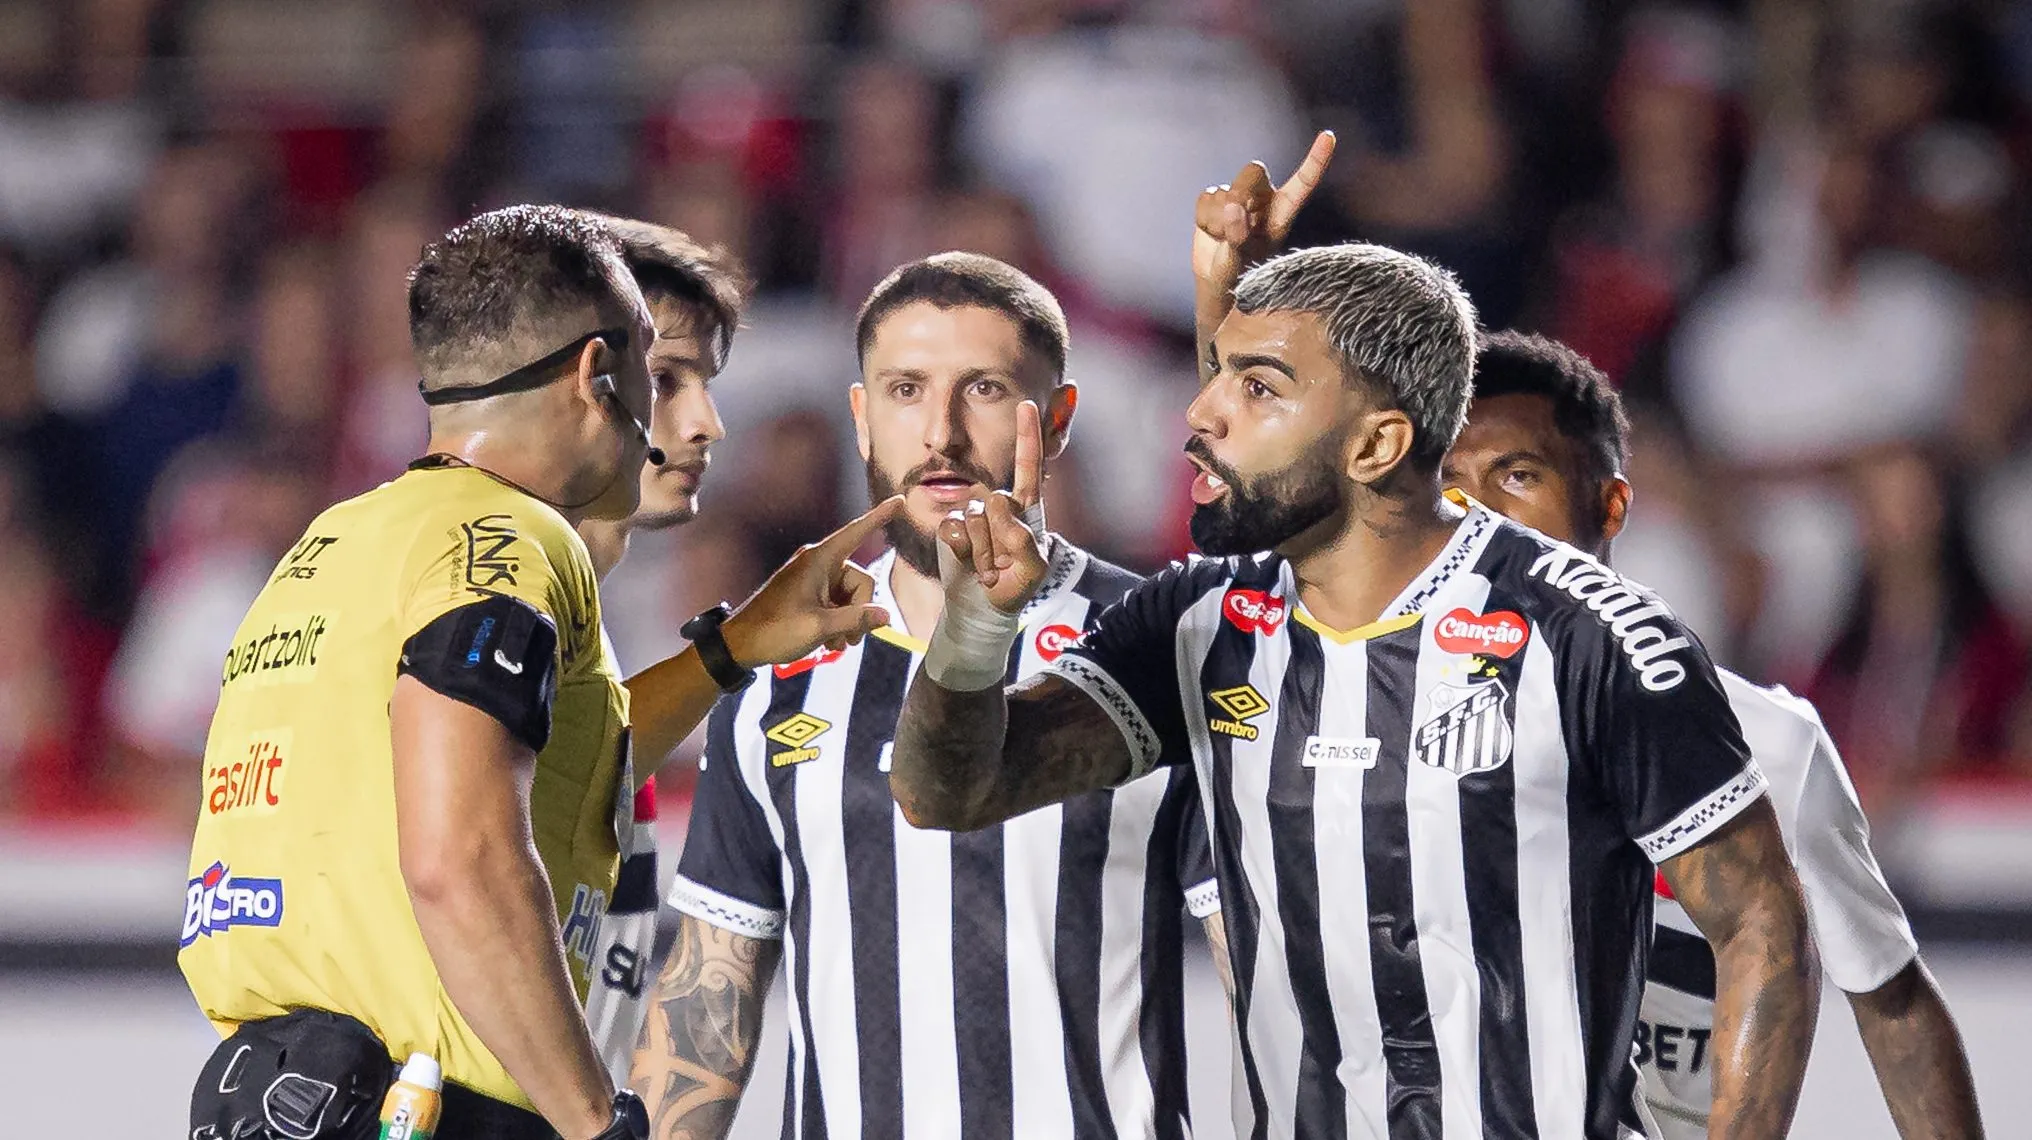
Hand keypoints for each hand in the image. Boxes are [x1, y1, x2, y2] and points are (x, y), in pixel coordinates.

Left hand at [721, 496, 902, 666]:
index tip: (900, 500)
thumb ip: (856, 619)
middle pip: (860, 580)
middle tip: (849, 640)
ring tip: (835, 644)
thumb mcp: (820, 627)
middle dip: (860, 611)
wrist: (739, 644)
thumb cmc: (775, 630)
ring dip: (848, 621)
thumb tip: (886, 616)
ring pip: (850, 595)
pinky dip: (837, 620)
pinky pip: (836, 600)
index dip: (880, 517)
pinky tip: (829, 641)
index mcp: (819, 560)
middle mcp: (818, 563)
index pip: (857, 532)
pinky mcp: (808, 591)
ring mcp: (812, 577)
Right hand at [939, 400, 1047, 613]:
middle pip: (995, 502)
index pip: (1028, 466)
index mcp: (1025, 506)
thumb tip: (1003, 513)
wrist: (981, 605)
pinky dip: (962, 552)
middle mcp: (997, 504)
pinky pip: (953, 529)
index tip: (1027, 405)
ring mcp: (972, 513)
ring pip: (973, 519)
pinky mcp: (951, 526)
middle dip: (999, 538)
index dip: (1028, 435)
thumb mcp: (1033, 570)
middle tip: (1003, 565)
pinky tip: (969, 564)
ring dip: (982, 552)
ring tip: (988, 568)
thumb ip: (1025, 543)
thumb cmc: (1015, 585)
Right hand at [1192, 130, 1336, 309]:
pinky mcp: (1214, 199)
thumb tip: (1232, 208)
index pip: (1302, 183)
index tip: (1328, 137)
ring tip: (1224, 240)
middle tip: (1234, 223)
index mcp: (1282, 212)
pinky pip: (1205, 197)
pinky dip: (1203, 219)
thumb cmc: (1239, 273)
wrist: (1216, 281)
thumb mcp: (1241, 261)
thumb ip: (1239, 236)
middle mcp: (1263, 199)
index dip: (1315, 160)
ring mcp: (1237, 198)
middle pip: (1253, 171)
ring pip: (1224, 190)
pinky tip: (1211, 232)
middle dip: (1239, 193)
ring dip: (1218, 220)